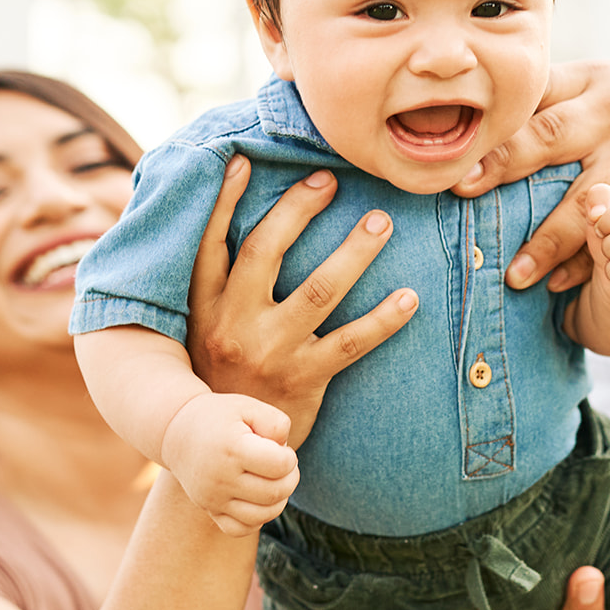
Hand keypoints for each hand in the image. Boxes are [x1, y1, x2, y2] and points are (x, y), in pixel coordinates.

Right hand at [162, 391, 297, 536]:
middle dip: (290, 478)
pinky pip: (240, 529)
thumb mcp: (248, 406)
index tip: (280, 448)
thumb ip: (275, 423)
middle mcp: (220, 478)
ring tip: (273, 481)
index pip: (280, 465)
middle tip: (281, 464)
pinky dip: (257, 519)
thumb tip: (285, 449)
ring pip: (261, 516)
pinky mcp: (209, 510)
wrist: (176, 431)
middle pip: (275, 493)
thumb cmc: (220, 416)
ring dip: (279, 500)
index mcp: (232, 449)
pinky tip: (258, 499)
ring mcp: (213, 498)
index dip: (289, 456)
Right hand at [189, 155, 418, 445]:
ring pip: (318, 290)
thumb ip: (215, 282)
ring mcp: (270, 352)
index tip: (245, 161)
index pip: (208, 244)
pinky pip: (351, 343)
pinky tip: (410, 298)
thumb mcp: (199, 327)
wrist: (223, 448)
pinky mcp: (304, 379)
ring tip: (380, 223)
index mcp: (203, 306)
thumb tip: (228, 220)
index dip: (223, 201)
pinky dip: (383, 319)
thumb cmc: (218, 372)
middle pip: (265, 252)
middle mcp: (232, 323)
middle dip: (298, 210)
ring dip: (353, 252)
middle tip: (330, 179)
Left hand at [450, 60, 609, 292]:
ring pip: (586, 202)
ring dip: (546, 241)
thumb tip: (479, 115)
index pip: (533, 96)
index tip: (449, 149)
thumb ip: (555, 98)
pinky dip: (590, 263)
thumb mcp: (609, 87)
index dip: (490, 122)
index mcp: (593, 81)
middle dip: (502, 165)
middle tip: (462, 191)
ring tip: (513, 274)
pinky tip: (560, 285)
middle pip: (549, 136)